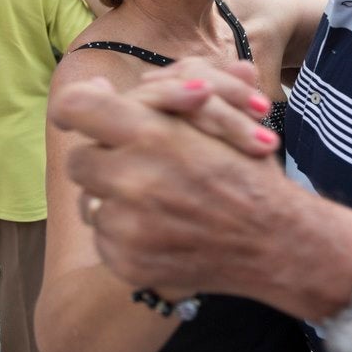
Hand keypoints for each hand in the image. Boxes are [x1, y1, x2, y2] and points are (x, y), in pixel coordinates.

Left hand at [51, 69, 285, 293]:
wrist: (276, 242)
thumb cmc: (248, 171)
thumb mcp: (215, 115)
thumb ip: (157, 96)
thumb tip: (100, 89)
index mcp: (152, 135)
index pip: (75, 109)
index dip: (78, 108)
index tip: (89, 115)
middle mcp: (132, 181)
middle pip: (79, 159)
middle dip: (105, 158)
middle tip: (140, 163)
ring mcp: (127, 227)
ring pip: (88, 201)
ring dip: (114, 197)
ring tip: (158, 198)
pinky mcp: (126, 262)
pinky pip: (102, 236)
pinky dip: (124, 231)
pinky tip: (161, 227)